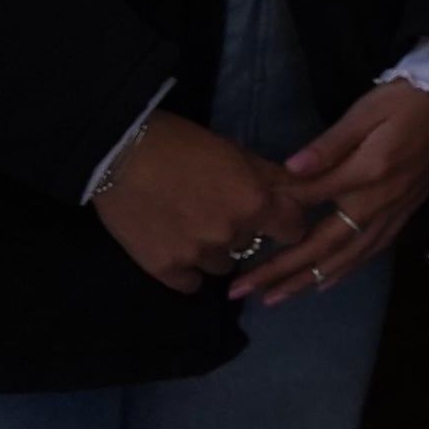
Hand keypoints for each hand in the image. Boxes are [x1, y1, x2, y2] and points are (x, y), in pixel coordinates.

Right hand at [89, 111, 302, 293]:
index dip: (286, 224)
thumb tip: (306, 192)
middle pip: (251, 244)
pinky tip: (177, 247)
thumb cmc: (184, 145)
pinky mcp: (164, 269)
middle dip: (242, 230)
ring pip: (221, 264)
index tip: (275, 219)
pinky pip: (191, 283)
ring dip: (214, 251)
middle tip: (217, 210)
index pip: (293, 231)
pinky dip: (188, 270)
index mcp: (255, 204)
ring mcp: (197, 255)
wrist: (122, 155)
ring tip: (191, 225)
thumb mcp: (238, 153)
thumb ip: (273, 178)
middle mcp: (231, 235)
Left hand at [255, 79, 428, 302]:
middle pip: (325, 244)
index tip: (241, 236)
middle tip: (245, 290)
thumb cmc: (409, 99)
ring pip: (349, 256)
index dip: (276, 219)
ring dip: (309, 280)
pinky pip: (373, 250)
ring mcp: (395, 211)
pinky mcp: (406, 213)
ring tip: (276, 298)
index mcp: (367, 173)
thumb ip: (330, 144)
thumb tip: (290, 171)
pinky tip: (326, 282)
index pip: (312, 201)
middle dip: (283, 270)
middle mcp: (380, 201)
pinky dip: (346, 270)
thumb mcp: (366, 111)